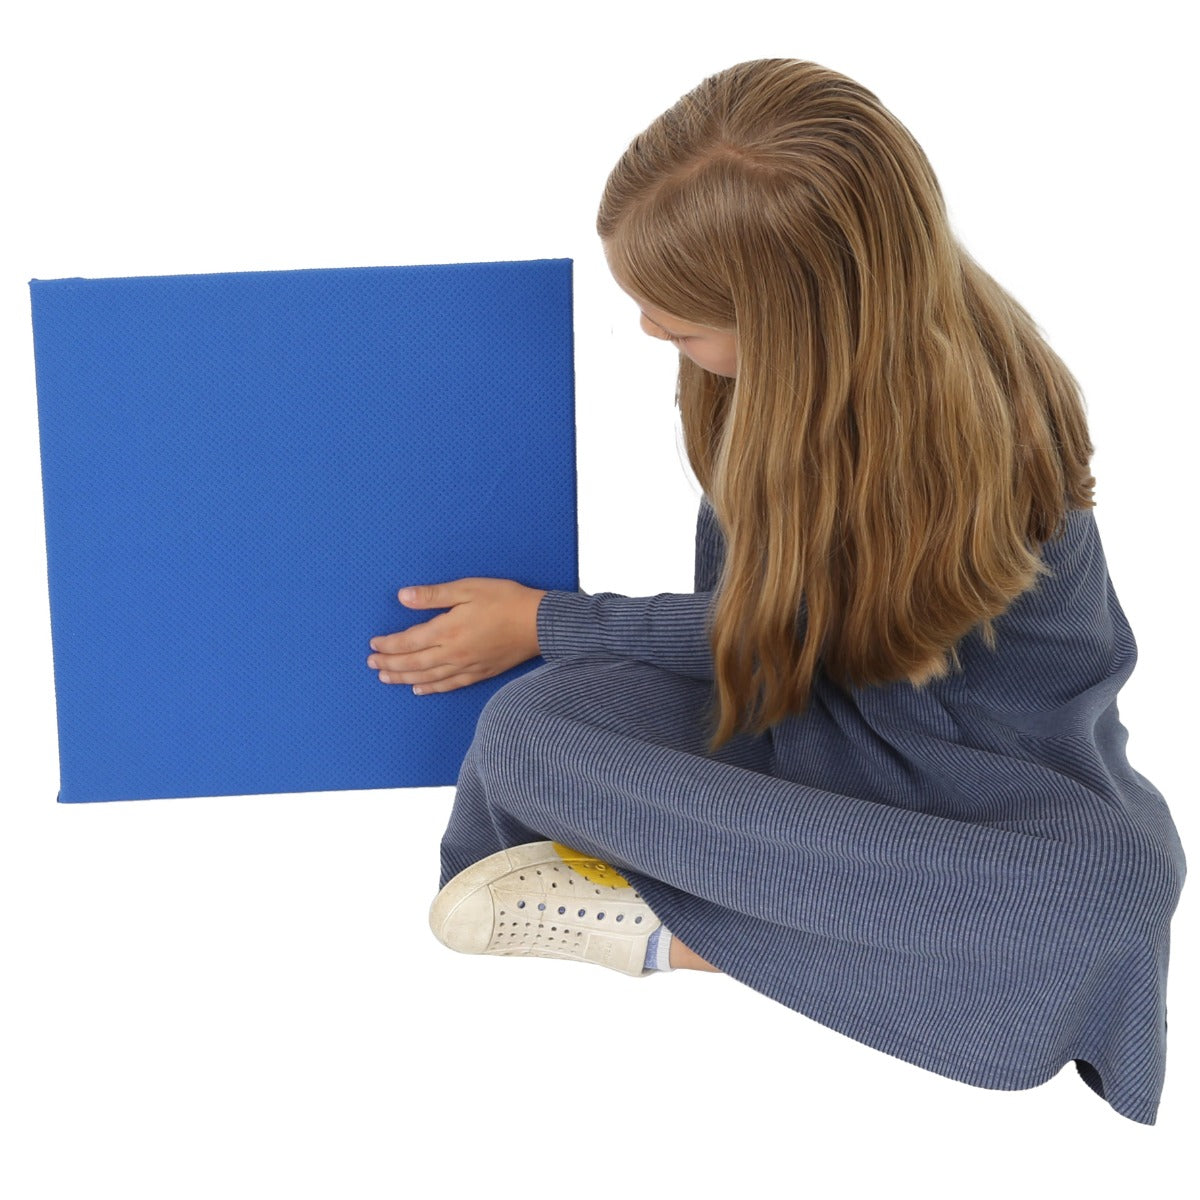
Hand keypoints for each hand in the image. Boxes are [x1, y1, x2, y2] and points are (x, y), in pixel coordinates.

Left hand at [367, 578, 546, 693]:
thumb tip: (403, 597)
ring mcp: (466, 666)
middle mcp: (453, 653)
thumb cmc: (505, 600)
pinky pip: (449, 685)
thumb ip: (434, 595)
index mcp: (447, 630)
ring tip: (386, 678)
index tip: (373, 645)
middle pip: (413, 663)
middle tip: (372, 664)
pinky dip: (431, 688)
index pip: (408, 641)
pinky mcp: (479, 673)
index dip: (388, 645)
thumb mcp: (468, 588)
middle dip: (390, 664)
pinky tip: (419, 689)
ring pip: (427, 677)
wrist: (539, 623)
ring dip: (403, 678)